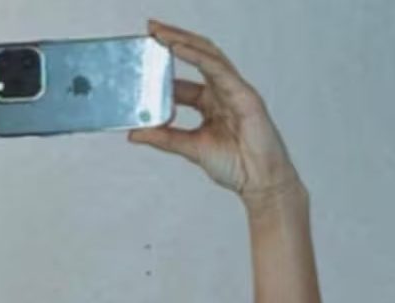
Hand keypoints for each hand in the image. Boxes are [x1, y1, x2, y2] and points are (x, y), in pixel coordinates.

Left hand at [128, 19, 305, 206]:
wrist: (260, 182)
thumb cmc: (235, 165)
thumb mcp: (190, 148)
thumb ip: (164, 138)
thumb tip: (135, 133)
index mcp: (210, 102)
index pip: (183, 78)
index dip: (163, 67)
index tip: (142, 56)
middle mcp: (222, 91)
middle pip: (196, 56)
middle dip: (173, 40)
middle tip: (150, 29)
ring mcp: (235, 91)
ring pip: (208, 56)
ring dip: (183, 41)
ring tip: (160, 33)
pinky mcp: (245, 95)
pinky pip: (219, 69)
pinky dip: (197, 57)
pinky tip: (178, 48)